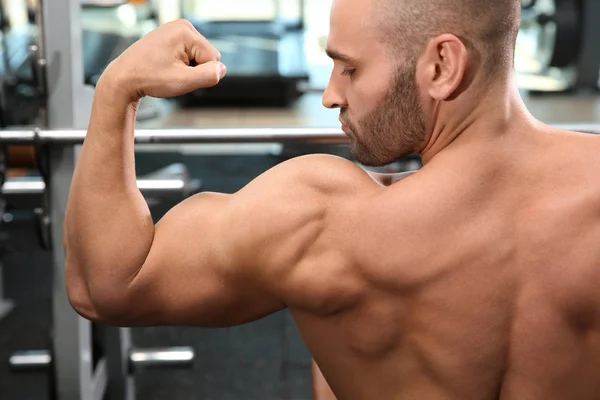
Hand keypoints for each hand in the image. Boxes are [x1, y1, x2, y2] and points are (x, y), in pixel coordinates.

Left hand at [100, 19, 226, 100]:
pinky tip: (166, 67)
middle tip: (173, 74)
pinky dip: (181, 64)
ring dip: (188, 68)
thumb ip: (208, 76)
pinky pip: (188, 55)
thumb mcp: (183, 82)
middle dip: (195, 70)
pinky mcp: (171, 37)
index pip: (214, 58)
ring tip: (168, 71)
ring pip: (199, 57)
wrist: (124, 78)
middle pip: (207, 56)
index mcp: (185, 32)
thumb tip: (222, 69)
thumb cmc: (147, 78)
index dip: (201, 74)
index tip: (180, 76)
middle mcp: (181, 26)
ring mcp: (175, 30)